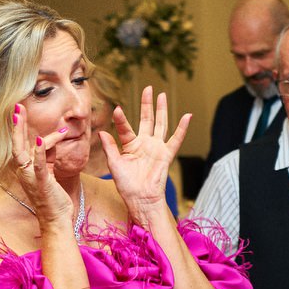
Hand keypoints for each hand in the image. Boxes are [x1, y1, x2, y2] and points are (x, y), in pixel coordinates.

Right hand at [8, 104, 73, 225]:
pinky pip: (37, 166)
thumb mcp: (49, 172)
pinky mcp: (40, 184)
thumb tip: (48, 139)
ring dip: (21, 132)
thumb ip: (47, 155)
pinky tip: (40, 139)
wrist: (56, 219)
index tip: (46, 122)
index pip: (27, 145)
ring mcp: (30, 177)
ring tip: (19, 115)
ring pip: (22, 151)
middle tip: (17, 106)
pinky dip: (39, 152)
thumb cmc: (53, 197)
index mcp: (27, 168)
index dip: (34, 132)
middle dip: (17, 125)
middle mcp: (24, 171)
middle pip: (17, 144)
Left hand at [100, 87, 189, 224]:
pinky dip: (182, 129)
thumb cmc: (126, 185)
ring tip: (162, 95)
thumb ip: (110, 147)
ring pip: (161, 124)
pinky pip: (176, 139)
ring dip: (162, 110)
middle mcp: (144, 144)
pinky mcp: (166, 155)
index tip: (116, 109)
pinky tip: (187, 116)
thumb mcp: (114, 165)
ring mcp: (156, 148)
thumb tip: (102, 132)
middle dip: (147, 104)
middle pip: (147, 119)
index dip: (121, 119)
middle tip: (148, 88)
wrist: (140, 199)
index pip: (125, 127)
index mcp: (130, 146)